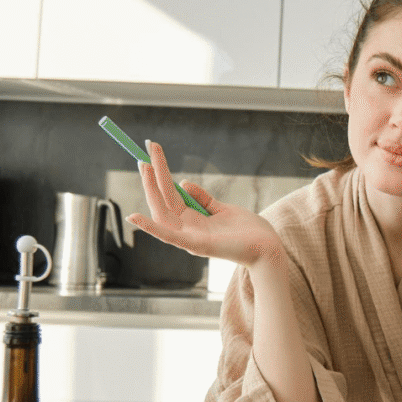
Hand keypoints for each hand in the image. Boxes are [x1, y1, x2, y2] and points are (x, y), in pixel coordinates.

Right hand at [127, 140, 285, 267]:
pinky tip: (134, 217)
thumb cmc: (248, 231)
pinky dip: (150, 228)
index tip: (151, 153)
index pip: (170, 194)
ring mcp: (190, 238)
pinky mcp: (197, 246)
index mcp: (192, 220)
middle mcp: (187, 229)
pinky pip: (169, 237)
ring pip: (162, 213)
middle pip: (162, 200)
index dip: (160, 174)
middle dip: (152, 177)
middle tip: (143, 154)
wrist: (267, 248)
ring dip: (150, 190)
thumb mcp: (222, 209)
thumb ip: (203, 198)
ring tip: (143, 167)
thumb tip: (183, 182)